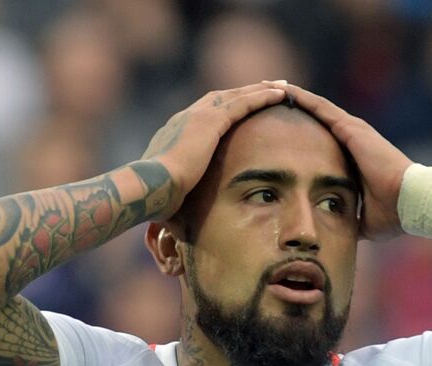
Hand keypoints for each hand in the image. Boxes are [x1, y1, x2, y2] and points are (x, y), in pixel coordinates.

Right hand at [140, 82, 287, 219]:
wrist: (151, 186)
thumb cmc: (156, 197)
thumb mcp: (168, 191)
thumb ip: (176, 193)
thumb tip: (178, 212)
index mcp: (174, 134)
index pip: (202, 116)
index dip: (221, 111)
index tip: (235, 111)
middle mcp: (185, 118)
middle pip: (220, 99)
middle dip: (242, 94)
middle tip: (264, 89)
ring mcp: (197, 117)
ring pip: (234, 96)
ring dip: (258, 90)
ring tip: (280, 88)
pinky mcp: (210, 121)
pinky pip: (243, 103)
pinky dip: (261, 97)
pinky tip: (280, 94)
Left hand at [284, 84, 413, 240]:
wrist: (411, 202)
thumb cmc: (392, 213)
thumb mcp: (361, 218)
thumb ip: (347, 217)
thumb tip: (336, 232)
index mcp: (353, 156)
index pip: (321, 138)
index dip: (302, 130)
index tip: (279, 126)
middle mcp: (353, 138)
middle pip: (317, 116)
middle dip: (294, 106)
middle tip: (267, 96)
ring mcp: (353, 130)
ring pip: (317, 106)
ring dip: (294, 96)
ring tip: (269, 86)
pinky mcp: (352, 128)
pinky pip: (321, 108)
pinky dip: (302, 98)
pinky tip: (284, 91)